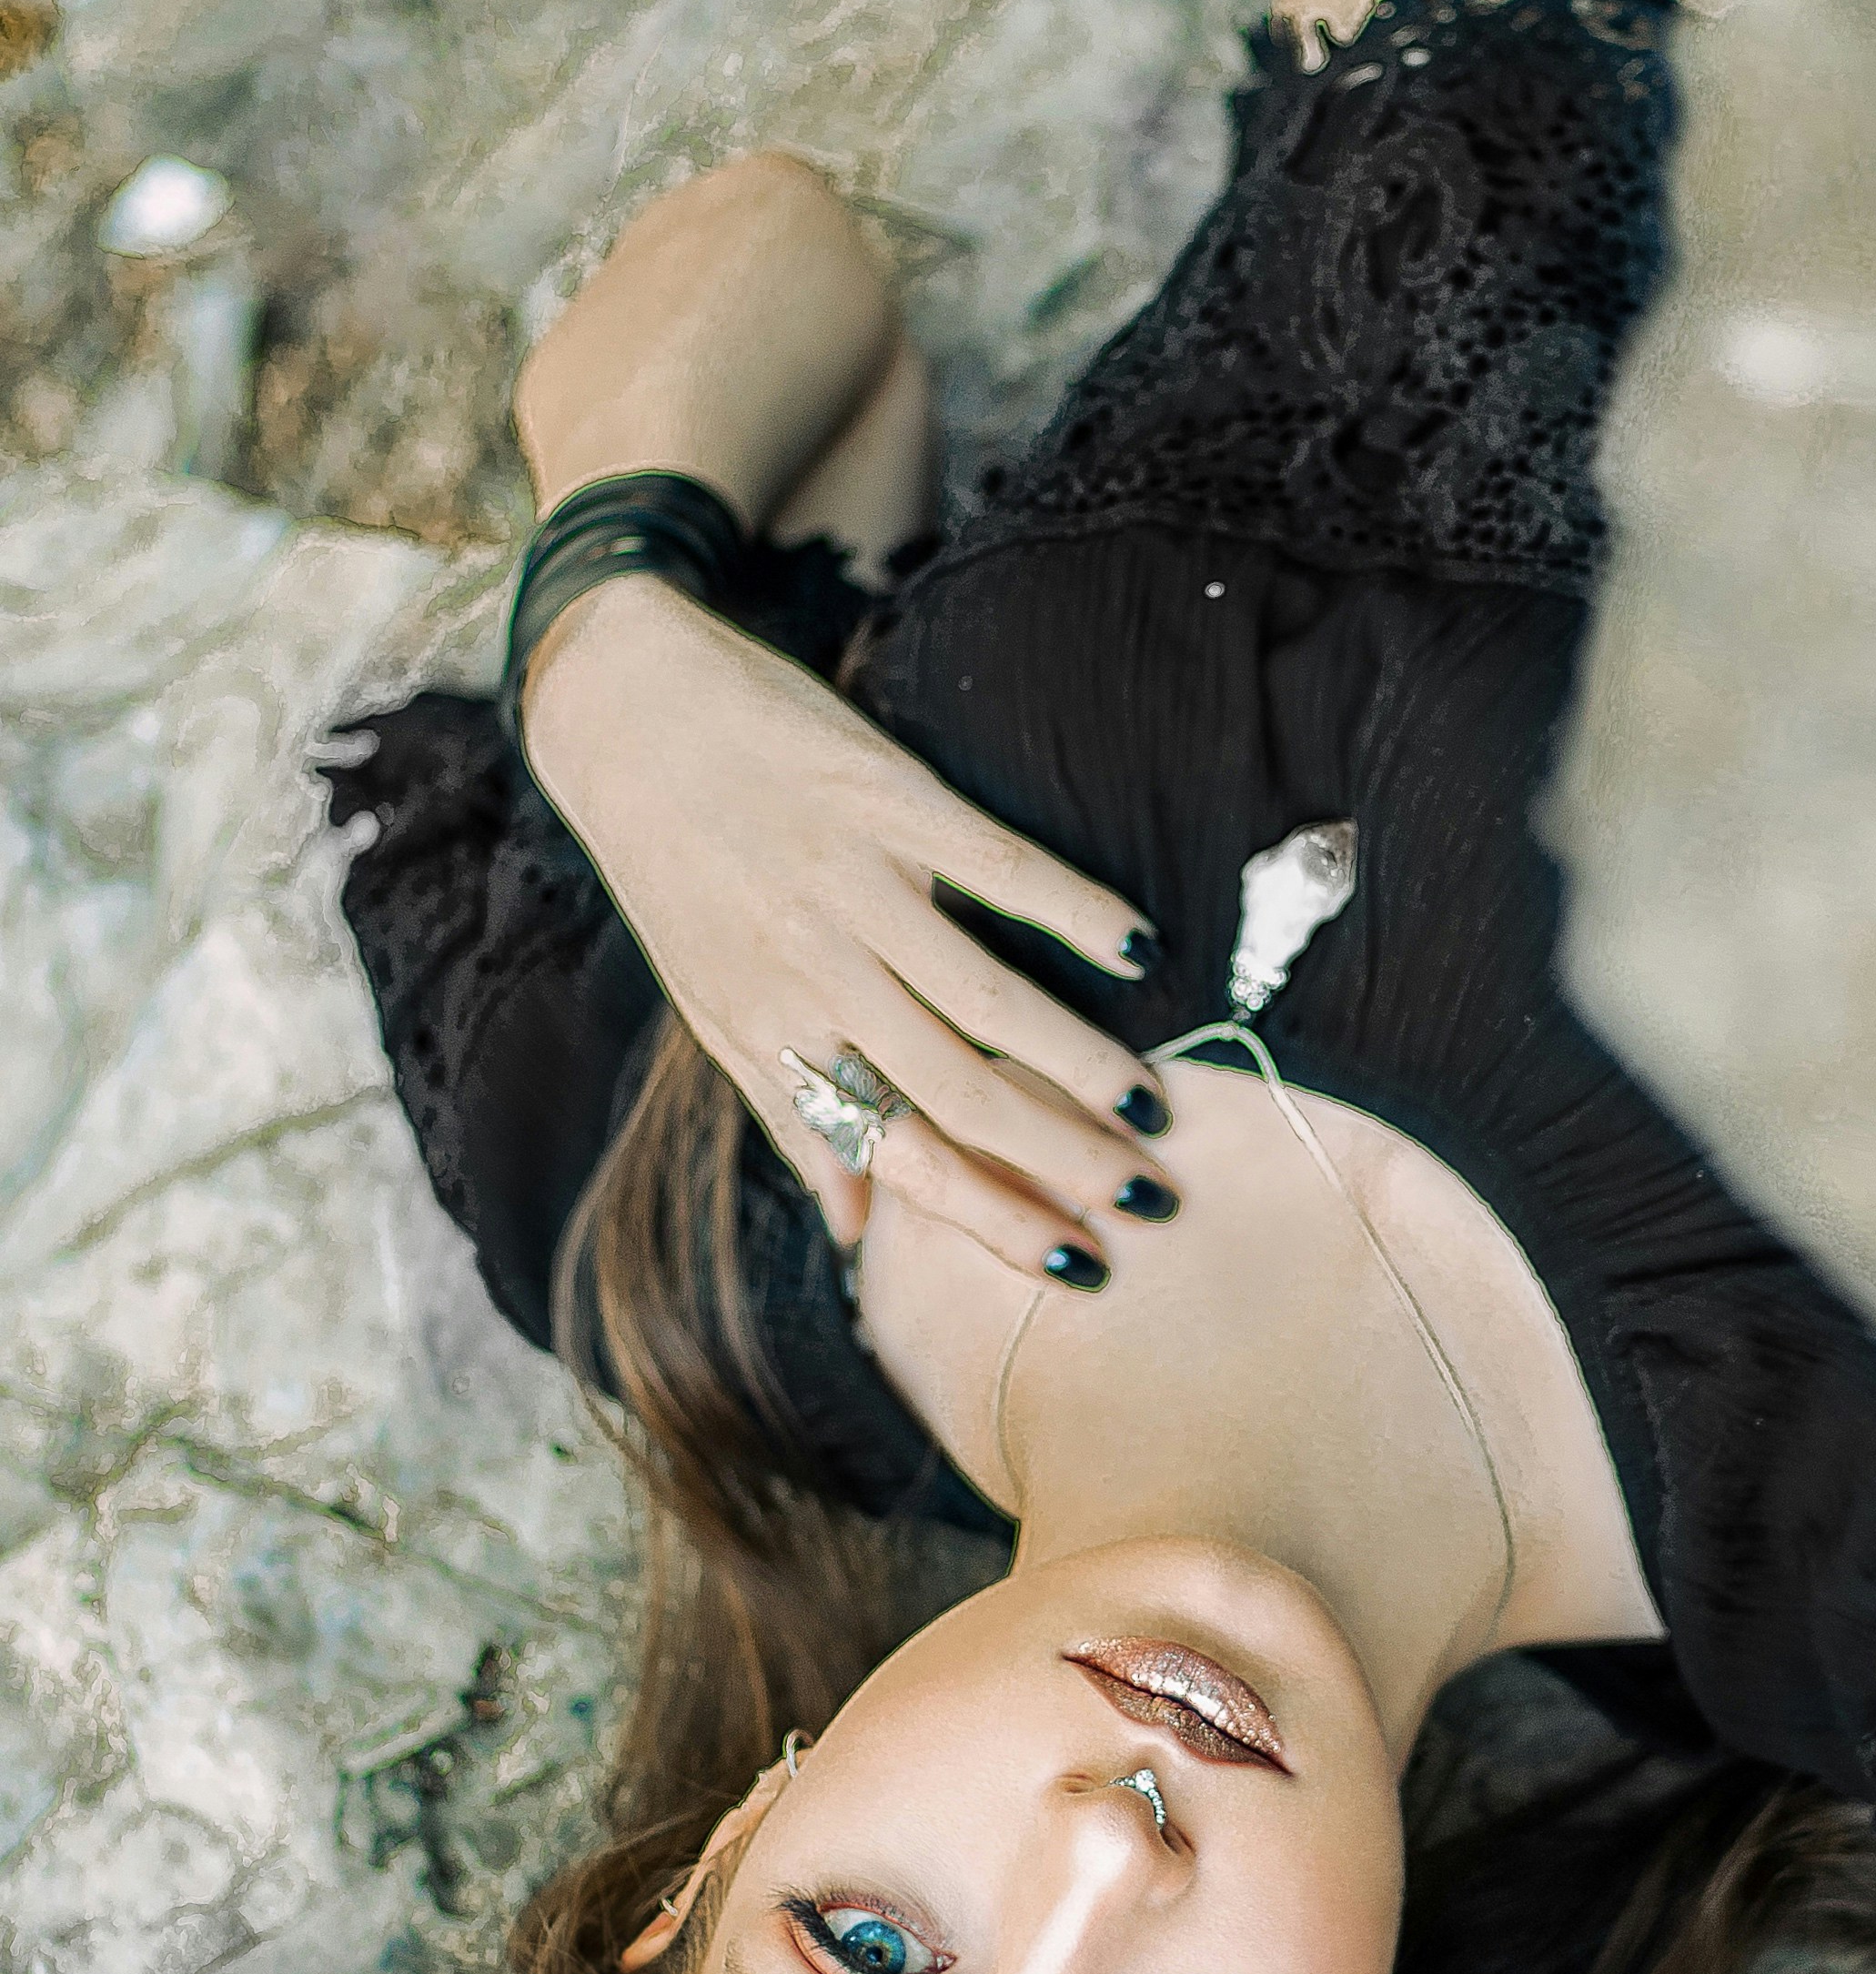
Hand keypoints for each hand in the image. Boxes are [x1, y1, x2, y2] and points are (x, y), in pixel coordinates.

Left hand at [522, 570, 1172, 1281]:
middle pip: (956, 1090)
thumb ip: (789, 1116)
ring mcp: (851, 882)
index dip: (993, 1219)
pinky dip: (1072, 908)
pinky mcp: (885, 796)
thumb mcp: (710, 1005)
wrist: (623, 710)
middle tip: (1152, 1201)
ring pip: (985, 997)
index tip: (1076, 1263)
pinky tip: (1139, 947)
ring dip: (1080, 1061)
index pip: (897, 1152)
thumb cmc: (674, 868)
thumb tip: (852, 1235)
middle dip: (1062, 1159)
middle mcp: (811, 969)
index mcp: (771, 1032)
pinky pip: (996, 866)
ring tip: (1154, 1109)